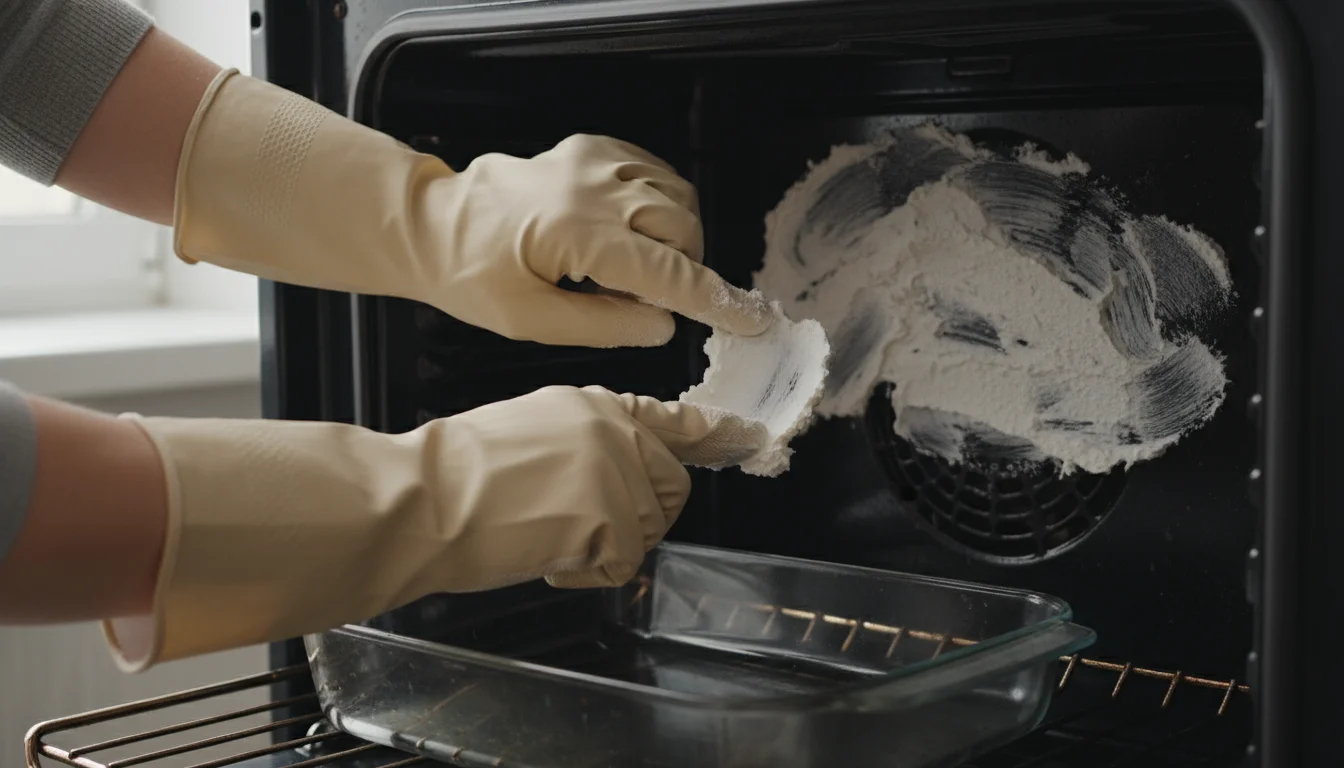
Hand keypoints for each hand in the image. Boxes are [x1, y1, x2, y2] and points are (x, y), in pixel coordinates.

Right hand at [102, 386, 765, 670]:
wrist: (426, 498)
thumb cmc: (456, 472)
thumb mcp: (533, 429)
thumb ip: (588, 442)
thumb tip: (614, 474)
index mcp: (595, 405)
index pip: (674, 420)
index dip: (718, 436)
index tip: (754, 438)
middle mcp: (618, 431)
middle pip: (670, 489)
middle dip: (636, 517)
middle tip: (572, 523)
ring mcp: (619, 471)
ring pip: (650, 528)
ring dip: (607, 546)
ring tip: (548, 532)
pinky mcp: (614, 515)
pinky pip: (624, 563)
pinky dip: (588, 572)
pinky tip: (547, 553)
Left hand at [172, 72, 770, 346]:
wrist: (431, 222)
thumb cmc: (471, 278)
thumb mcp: (530, 322)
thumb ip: (604, 325)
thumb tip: (665, 326)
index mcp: (576, 233)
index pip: (667, 271)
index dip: (713, 300)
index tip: (750, 320)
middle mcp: (593, 186)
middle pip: (682, 229)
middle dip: (685, 269)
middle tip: (649, 303)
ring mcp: (594, 160)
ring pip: (676, 198)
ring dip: (674, 239)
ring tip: (633, 270)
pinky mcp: (592, 148)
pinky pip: (655, 174)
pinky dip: (661, 206)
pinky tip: (632, 233)